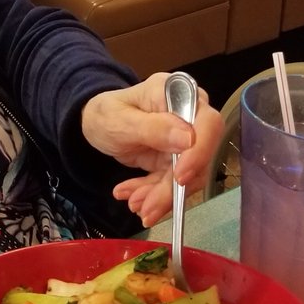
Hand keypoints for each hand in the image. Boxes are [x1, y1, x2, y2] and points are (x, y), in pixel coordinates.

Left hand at [80, 72, 223, 228]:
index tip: (180, 177)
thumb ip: (153, 128)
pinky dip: (153, 195)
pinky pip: (172, 184)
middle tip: (147, 209)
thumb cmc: (105, 114)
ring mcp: (184, 140)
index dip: (200, 151)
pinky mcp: (175, 160)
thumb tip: (189, 139)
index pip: (207, 122)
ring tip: (135, 205)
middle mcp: (188, 116)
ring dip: (161, 197)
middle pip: (198, 157)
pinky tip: (132, 197)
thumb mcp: (120, 120)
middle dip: (173, 188)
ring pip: (186, 176)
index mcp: (176, 94)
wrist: (96, 124)